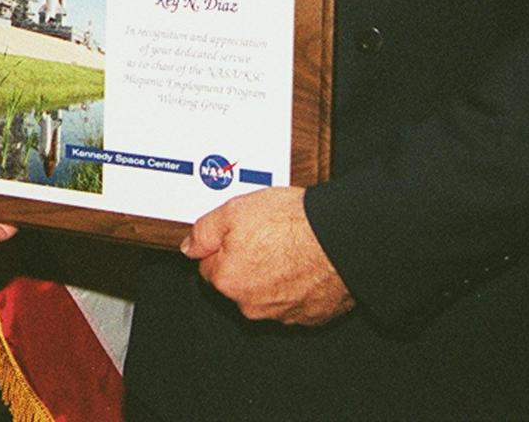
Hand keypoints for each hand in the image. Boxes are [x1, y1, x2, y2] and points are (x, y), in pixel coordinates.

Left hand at [182, 187, 352, 325]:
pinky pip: (296, 302)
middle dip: (247, 264)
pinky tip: (306, 265)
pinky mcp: (310, 317)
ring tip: (290, 249)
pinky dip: (298, 287)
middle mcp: (252, 305)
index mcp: (228, 280)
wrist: (340, 238)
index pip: (210, 267)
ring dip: (273, 277)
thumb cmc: (292, 223)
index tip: (239, 235)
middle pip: (238, 284)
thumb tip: (189, 247)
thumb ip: (204, 231)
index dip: (223, 247)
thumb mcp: (234, 210)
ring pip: (267, 295)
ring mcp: (282, 315)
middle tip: (266, 238)